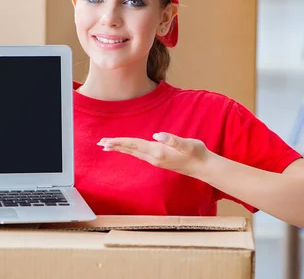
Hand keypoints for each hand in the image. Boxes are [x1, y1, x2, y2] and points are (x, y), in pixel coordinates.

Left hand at [97, 132, 211, 177]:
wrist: (203, 167)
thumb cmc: (197, 153)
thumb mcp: (188, 144)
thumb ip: (173, 140)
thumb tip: (158, 136)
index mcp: (158, 152)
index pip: (134, 145)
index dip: (120, 142)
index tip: (107, 141)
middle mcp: (154, 157)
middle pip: (130, 150)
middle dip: (115, 146)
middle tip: (100, 143)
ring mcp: (155, 160)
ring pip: (133, 153)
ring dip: (120, 148)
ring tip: (108, 146)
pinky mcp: (159, 160)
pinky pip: (139, 154)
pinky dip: (129, 150)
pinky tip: (127, 149)